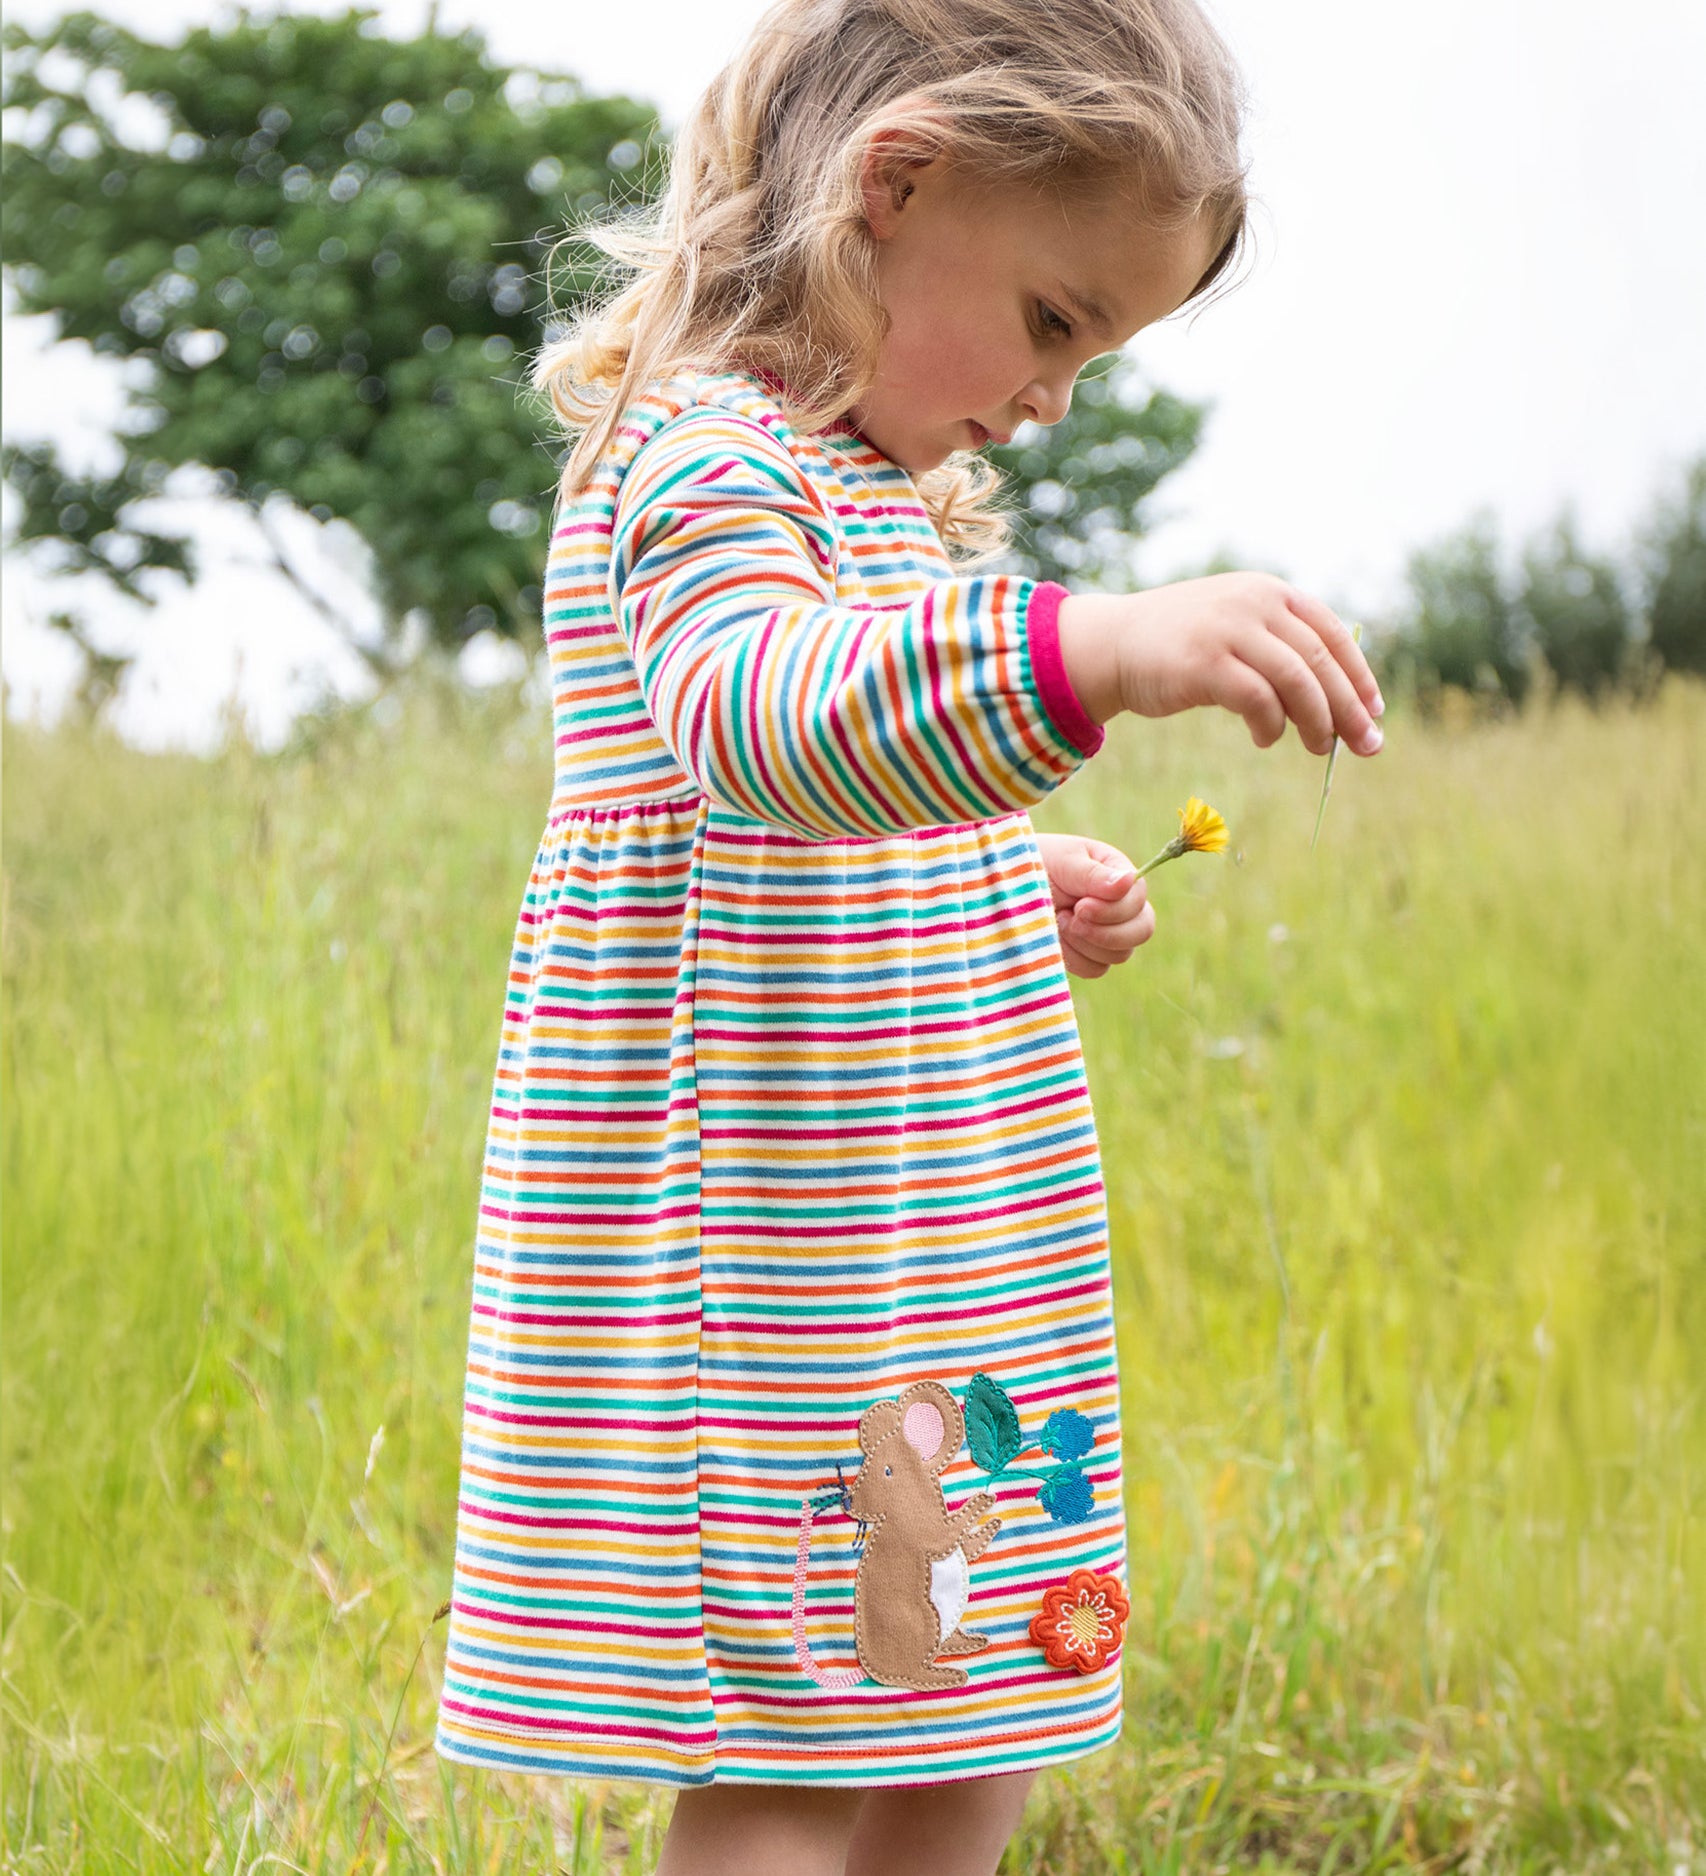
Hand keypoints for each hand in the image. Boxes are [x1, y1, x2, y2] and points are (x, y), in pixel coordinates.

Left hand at [1035, 832, 1155, 979]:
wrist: (1004, 886)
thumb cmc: (1034, 862)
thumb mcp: (1063, 861)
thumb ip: (1094, 874)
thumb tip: (1129, 881)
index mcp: (1119, 876)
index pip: (1138, 902)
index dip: (1113, 910)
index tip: (1079, 905)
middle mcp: (1119, 906)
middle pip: (1141, 931)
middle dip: (1104, 931)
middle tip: (1070, 918)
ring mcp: (1106, 932)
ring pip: (1118, 954)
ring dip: (1084, 942)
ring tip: (1058, 920)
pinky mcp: (1087, 955)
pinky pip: (1095, 969)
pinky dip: (1074, 957)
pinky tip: (1056, 936)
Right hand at [1060, 575, 1383, 756]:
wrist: (1113, 644)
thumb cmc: (1179, 647)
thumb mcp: (1235, 629)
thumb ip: (1279, 646)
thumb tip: (1336, 699)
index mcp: (1269, 592)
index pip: (1333, 633)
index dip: (1359, 676)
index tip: (1373, 712)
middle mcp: (1254, 604)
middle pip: (1321, 661)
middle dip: (1348, 708)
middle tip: (1365, 745)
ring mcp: (1229, 630)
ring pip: (1297, 681)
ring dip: (1316, 722)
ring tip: (1317, 747)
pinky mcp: (1205, 663)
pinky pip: (1258, 700)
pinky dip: (1271, 726)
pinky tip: (1265, 738)